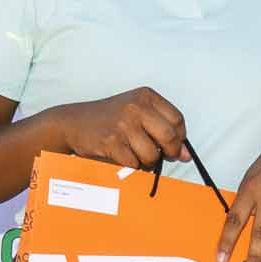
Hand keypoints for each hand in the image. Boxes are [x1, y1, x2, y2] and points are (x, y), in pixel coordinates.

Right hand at [55, 87, 184, 170]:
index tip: (174, 146)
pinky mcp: (111, 141)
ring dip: (147, 161)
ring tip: (135, 153)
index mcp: (146, 96)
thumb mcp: (137, 113)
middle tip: (161, 156)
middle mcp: (136, 106)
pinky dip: (130, 165)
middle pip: (169, 137)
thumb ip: (163, 129)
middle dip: (169, 152)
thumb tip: (187, 155)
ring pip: (152, 154)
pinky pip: (133, 163)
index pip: (177, 120)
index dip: (180, 138)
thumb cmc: (110, 120)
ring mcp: (123, 124)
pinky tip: (121, 155)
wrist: (74, 122)